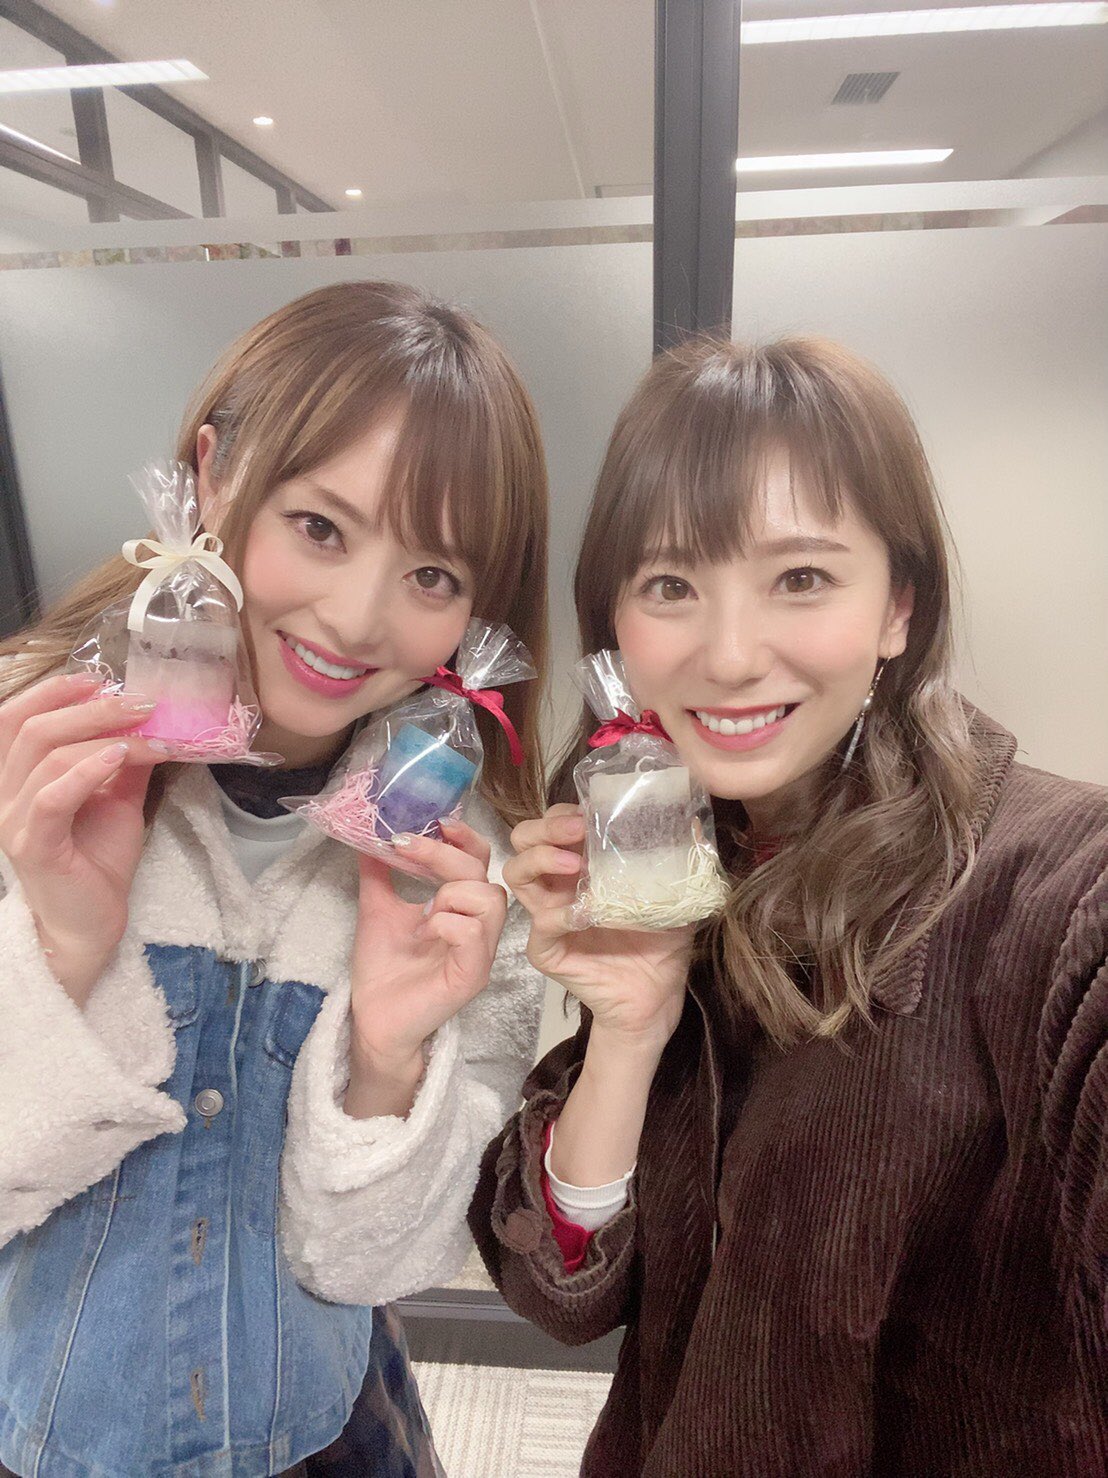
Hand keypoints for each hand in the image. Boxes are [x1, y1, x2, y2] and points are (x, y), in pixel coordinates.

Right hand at [0, 673, 167, 1001]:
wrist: (93, 922)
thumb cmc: (98, 860)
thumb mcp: (116, 796)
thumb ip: (125, 758)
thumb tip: (151, 718)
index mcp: (14, 776)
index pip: (14, 717)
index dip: (53, 690)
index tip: (101, 679)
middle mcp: (3, 793)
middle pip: (31, 727)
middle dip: (88, 706)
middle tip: (140, 702)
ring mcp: (12, 819)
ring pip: (44, 754)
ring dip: (102, 734)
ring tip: (147, 731)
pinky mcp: (32, 845)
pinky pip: (51, 797)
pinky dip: (87, 769)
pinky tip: (121, 756)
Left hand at [349, 819, 508, 1073]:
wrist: (372, 1018)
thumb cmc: (383, 968)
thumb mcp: (377, 909)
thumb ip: (378, 873)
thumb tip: (368, 834)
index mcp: (459, 906)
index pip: (479, 860)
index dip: (464, 837)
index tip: (436, 822)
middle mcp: (477, 925)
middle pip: (483, 873)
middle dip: (444, 854)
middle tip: (406, 849)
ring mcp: (480, 951)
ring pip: (490, 900)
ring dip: (450, 894)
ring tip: (423, 912)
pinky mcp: (473, 974)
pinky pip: (474, 934)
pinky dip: (447, 924)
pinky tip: (424, 933)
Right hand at [504, 803, 691, 1052]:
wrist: (659, 993)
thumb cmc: (661, 940)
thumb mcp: (673, 892)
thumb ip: (676, 858)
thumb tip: (691, 820)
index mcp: (580, 866)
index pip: (553, 824)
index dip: (564, 812)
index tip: (592, 810)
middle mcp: (557, 886)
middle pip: (523, 842)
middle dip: (544, 828)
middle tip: (577, 829)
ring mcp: (548, 917)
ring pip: (516, 875)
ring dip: (542, 859)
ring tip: (575, 862)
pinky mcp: (547, 950)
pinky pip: (540, 926)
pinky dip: (560, 914)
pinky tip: (584, 911)